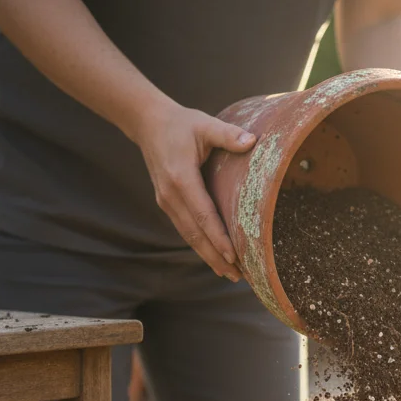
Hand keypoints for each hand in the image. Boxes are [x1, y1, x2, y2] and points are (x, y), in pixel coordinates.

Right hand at [134, 99, 255, 280]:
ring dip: (208, 256)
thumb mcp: (204, 124)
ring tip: (229, 273)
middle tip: (239, 275)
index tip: (233, 256)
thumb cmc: (181, 124)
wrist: (148, 124)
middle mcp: (170, 195)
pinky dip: (200, 245)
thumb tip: (252, 141)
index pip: (203, 214)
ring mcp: (166, 201)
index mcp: (181, 178)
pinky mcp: (167, 203)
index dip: (218, 237)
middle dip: (216, 257)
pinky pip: (185, 229)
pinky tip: (213, 256)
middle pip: (195, 234)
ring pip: (189, 236)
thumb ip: (227, 134)